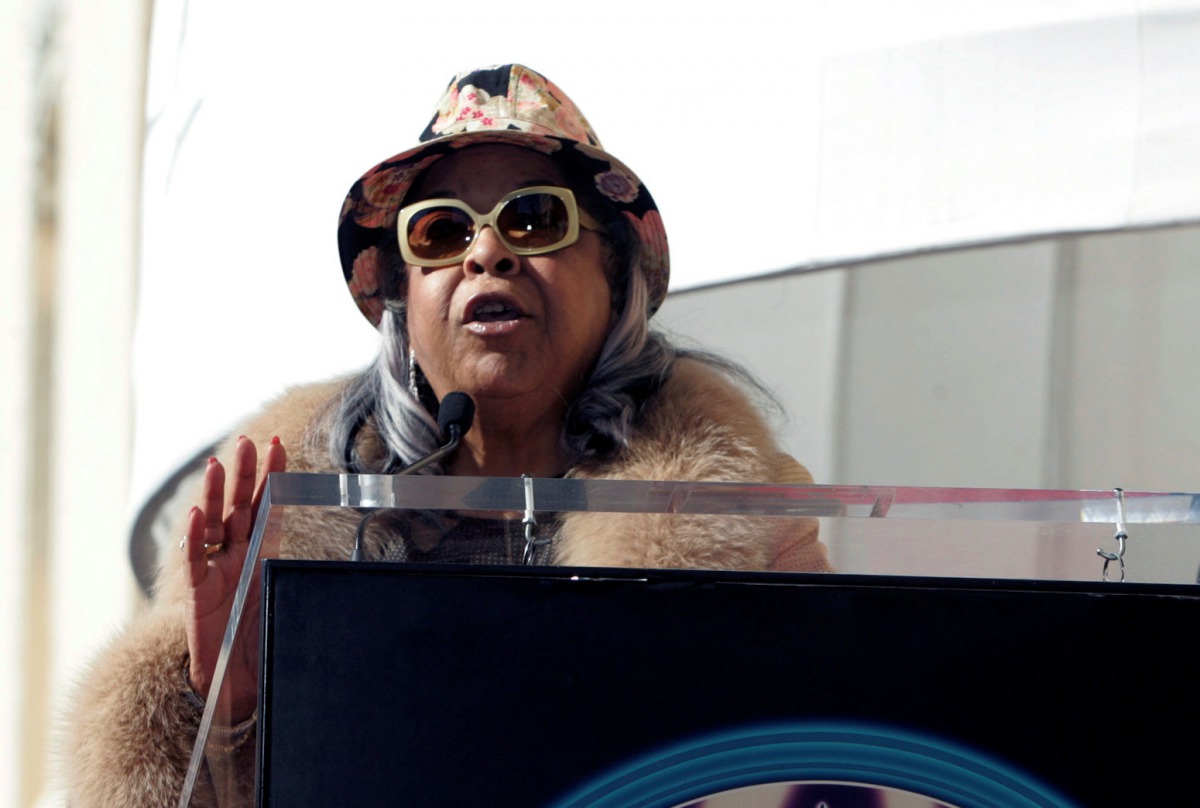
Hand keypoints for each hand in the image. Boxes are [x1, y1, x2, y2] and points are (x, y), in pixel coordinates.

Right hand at [182, 435, 285, 721]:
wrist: (237, 681)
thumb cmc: (263, 639)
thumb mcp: (292, 602)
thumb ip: (311, 583)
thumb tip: (357, 574)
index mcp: (261, 552)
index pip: (267, 506)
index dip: (271, 476)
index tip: (279, 444)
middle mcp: (236, 554)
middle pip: (239, 506)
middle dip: (243, 474)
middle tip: (247, 441)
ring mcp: (215, 570)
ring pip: (213, 524)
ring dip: (215, 494)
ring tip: (217, 465)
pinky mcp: (197, 592)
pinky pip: (194, 559)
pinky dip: (194, 537)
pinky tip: (196, 513)